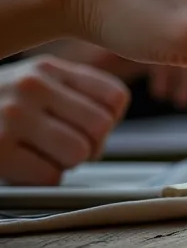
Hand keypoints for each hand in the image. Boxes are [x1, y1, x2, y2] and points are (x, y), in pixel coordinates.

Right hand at [0, 56, 129, 184]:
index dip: (108, 121)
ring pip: (80, 152)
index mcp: (46, 68)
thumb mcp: (33, 83)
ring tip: (40, 155)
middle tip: (62, 148)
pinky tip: (21, 166)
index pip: (114, 97)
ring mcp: (11, 117)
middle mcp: (30, 86)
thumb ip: (73, 91)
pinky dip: (41, 179)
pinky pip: (51, 177)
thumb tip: (111, 116)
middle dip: (89, 145)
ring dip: (65, 163)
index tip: (86, 127)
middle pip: (101, 127)